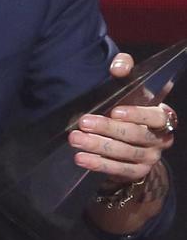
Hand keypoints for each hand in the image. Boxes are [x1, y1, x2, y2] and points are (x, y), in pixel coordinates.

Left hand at [68, 52, 175, 183]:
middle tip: (83, 123)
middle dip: (107, 129)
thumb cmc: (129, 106)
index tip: (115, 111)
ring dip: (98, 146)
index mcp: (162, 116)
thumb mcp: (129, 87)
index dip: (137, 114)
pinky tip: (81, 158)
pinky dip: (98, 164)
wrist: (132, 141)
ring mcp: (150, 158)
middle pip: (135, 135)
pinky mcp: (137, 172)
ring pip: (125, 153)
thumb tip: (118, 67)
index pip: (155, 116)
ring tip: (76, 139)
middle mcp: (161, 139)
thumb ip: (125, 70)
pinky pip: (118, 170)